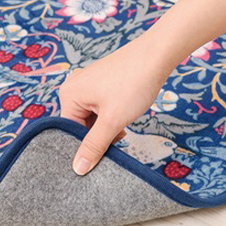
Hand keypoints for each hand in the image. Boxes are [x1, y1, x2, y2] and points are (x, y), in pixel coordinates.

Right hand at [59, 34, 173, 174]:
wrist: (156, 56)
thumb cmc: (133, 84)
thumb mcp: (112, 121)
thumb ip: (94, 146)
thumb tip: (78, 169)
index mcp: (69, 95)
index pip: (69, 131)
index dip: (85, 146)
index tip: (100, 157)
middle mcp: (74, 88)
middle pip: (80, 125)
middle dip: (98, 137)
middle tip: (116, 143)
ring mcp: (88, 85)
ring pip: (92, 119)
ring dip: (107, 128)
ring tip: (122, 129)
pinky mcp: (102, 84)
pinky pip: (100, 108)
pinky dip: (111, 118)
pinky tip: (124, 121)